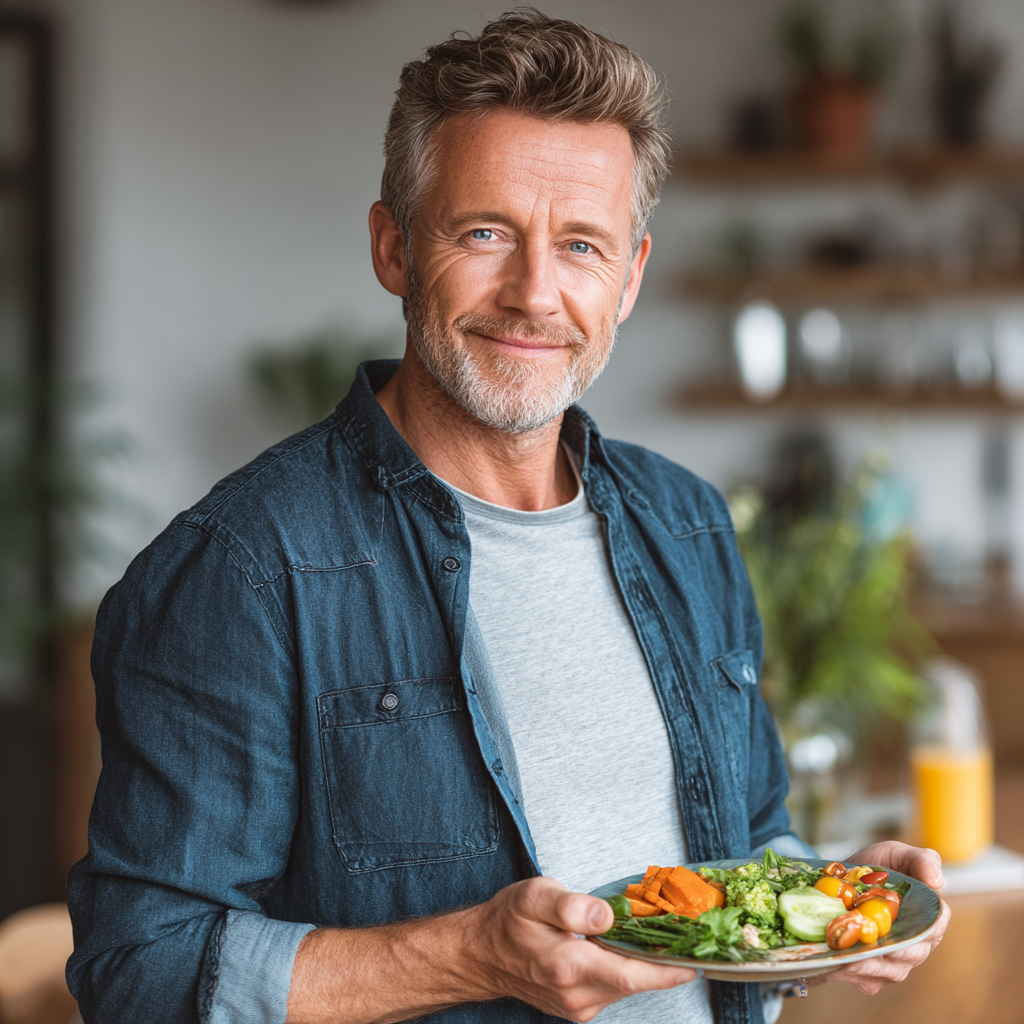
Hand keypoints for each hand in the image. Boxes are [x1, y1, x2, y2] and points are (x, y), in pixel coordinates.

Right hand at [462, 876, 694, 1020]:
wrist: (480, 954)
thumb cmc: (507, 920)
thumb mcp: (534, 897)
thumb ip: (572, 906)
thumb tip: (607, 914)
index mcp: (569, 966)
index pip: (631, 975)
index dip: (667, 970)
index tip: (697, 962)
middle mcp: (577, 995)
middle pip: (634, 982)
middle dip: (662, 961)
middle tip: (687, 936)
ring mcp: (577, 1006)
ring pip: (624, 987)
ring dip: (644, 966)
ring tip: (660, 936)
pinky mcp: (576, 1007)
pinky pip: (612, 989)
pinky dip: (625, 971)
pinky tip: (626, 948)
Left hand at [814, 841, 950, 994]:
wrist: (838, 879)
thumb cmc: (874, 866)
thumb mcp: (894, 853)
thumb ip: (921, 860)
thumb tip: (938, 881)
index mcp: (929, 917)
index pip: (936, 927)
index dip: (926, 930)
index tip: (907, 927)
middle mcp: (916, 944)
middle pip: (912, 955)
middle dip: (891, 951)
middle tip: (870, 944)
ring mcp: (895, 961)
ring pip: (890, 971)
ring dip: (868, 965)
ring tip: (847, 956)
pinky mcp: (873, 973)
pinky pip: (868, 980)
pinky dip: (853, 973)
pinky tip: (837, 963)